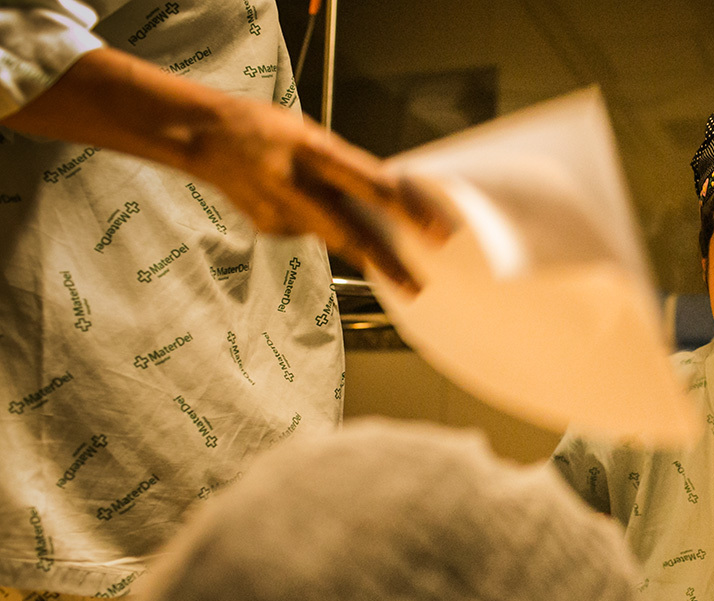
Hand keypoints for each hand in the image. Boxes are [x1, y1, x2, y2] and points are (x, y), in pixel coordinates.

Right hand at [185, 96, 452, 291]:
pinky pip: (307, 232)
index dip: (407, 211)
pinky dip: (317, 225)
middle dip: (386, 263)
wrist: (205, 135)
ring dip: (363, 254)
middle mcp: (296, 184)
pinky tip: (301, 207)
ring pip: (331, 238)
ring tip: (392, 271)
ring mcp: (278, 212)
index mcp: (313, 151)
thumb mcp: (312, 136)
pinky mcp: (269, 228)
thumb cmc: (266, 128)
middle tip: (417, 287)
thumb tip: (386, 199)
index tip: (436, 232)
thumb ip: (346, 168)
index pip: (371, 186)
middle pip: (350, 233)